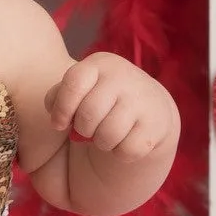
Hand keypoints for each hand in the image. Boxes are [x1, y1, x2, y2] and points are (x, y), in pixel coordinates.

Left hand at [46, 52, 177, 163]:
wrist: (149, 109)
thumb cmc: (100, 101)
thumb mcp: (78, 91)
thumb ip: (58, 98)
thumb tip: (58, 118)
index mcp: (101, 63)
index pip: (73, 83)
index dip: (62, 109)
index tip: (59, 124)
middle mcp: (124, 75)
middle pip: (88, 114)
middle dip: (82, 129)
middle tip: (89, 128)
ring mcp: (144, 99)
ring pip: (108, 135)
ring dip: (102, 143)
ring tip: (106, 134)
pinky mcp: (158, 124)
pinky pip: (128, 150)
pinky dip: (121, 153)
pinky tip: (125, 141)